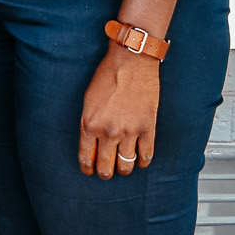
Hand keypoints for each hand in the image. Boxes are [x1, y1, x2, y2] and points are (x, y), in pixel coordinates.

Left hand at [78, 42, 159, 177]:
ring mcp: (130, 132)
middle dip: (105, 173)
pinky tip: (139, 160)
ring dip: (124, 169)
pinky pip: (146, 156)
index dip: (88, 169)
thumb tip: (91, 143)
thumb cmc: (107, 76)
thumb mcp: (88, 100)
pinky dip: (142, 162)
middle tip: (107, 172)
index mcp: (90, 124)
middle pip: (106, 168)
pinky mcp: (147, 128)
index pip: (87, 159)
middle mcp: (109, 131)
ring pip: (126, 166)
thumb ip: (89, 123)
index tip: (90, 171)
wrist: (130, 62)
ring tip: (123, 166)